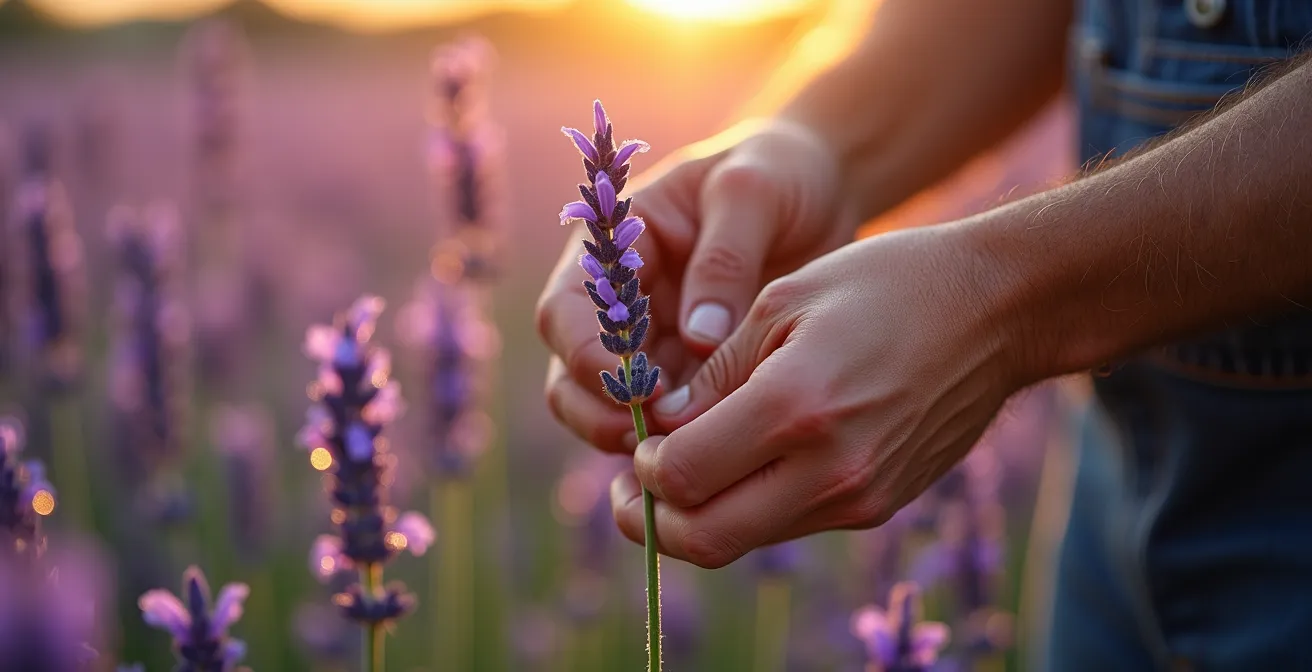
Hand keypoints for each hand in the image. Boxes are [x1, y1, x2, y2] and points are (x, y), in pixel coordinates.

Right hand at [537, 119, 859, 452]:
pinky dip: (682, 442)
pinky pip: (669, 420)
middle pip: (572, 375)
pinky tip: (718, 454)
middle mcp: (618, 302)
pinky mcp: (691, 374)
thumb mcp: (752, 192)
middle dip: (600, 412)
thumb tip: (698, 340)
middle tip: (653, 440)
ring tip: (688, 454)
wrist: (822, 187)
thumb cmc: (776, 173)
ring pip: (610, 409)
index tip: (636, 387)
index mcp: (613, 247)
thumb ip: (723, 259)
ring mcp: (651, 343)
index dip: (587, 355)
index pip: (567, 311)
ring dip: (637, 438)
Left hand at [610, 224, 1029, 567]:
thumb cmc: (885, 285)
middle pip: (705, 538)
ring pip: (744, 540)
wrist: (996, 312)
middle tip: (633, 489)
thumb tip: (663, 429)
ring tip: (685, 468)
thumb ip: (716, 372)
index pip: (682, 476)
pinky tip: (746, 461)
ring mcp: (859, 497)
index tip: (642, 440)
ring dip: (700, 517)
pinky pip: (790, 524)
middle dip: (653, 521)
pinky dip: (750, 507)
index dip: (643, 467)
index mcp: (796, 405)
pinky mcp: (878, 506)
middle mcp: (829, 468)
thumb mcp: (785, 300)